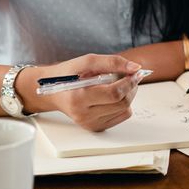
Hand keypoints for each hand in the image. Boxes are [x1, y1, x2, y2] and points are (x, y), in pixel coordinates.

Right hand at [27, 54, 143, 131]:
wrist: (53, 92)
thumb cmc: (69, 75)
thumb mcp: (87, 61)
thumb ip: (112, 62)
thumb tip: (135, 67)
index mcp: (78, 98)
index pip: (114, 93)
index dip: (129, 82)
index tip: (135, 72)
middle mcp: (83, 115)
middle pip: (122, 103)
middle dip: (131, 87)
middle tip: (129, 76)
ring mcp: (89, 123)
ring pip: (124, 110)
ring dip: (128, 95)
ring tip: (118, 84)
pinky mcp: (95, 127)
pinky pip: (121, 116)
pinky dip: (122, 104)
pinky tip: (113, 96)